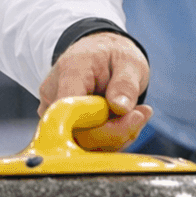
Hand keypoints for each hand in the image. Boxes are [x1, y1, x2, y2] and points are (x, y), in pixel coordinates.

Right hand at [38, 31, 153, 150]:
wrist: (100, 53)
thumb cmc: (112, 55)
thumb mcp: (128, 61)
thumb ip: (125, 83)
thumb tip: (120, 108)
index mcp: (69, 72)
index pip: (69, 110)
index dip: (99, 125)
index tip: (133, 116)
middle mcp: (54, 95)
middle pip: (76, 133)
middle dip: (115, 132)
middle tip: (141, 114)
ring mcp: (55, 114)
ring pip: (82, 143)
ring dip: (116, 136)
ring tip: (137, 113)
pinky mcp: (63, 127)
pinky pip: (86, 143)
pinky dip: (111, 138)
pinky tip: (126, 121)